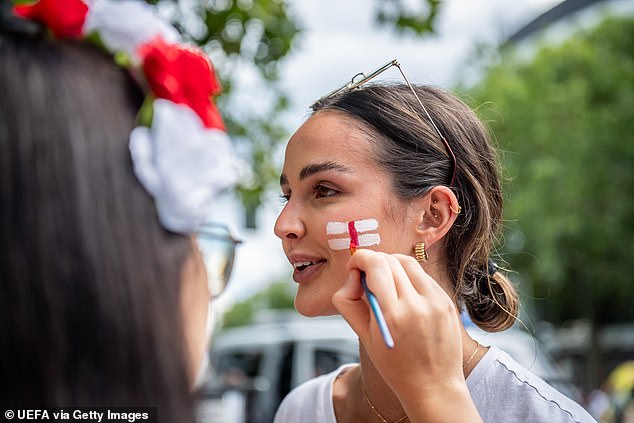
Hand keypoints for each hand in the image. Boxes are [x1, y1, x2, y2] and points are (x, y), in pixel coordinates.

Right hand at [332, 250, 480, 421]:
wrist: (434, 387)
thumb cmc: (396, 366)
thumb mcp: (364, 337)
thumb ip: (349, 302)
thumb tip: (353, 277)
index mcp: (393, 315)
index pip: (375, 265)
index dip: (360, 259)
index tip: (354, 267)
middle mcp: (417, 304)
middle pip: (390, 260)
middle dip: (373, 263)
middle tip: (366, 278)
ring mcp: (436, 301)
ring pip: (408, 263)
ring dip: (392, 266)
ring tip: (386, 285)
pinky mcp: (446, 301)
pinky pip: (423, 276)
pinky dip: (409, 278)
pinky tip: (404, 295)